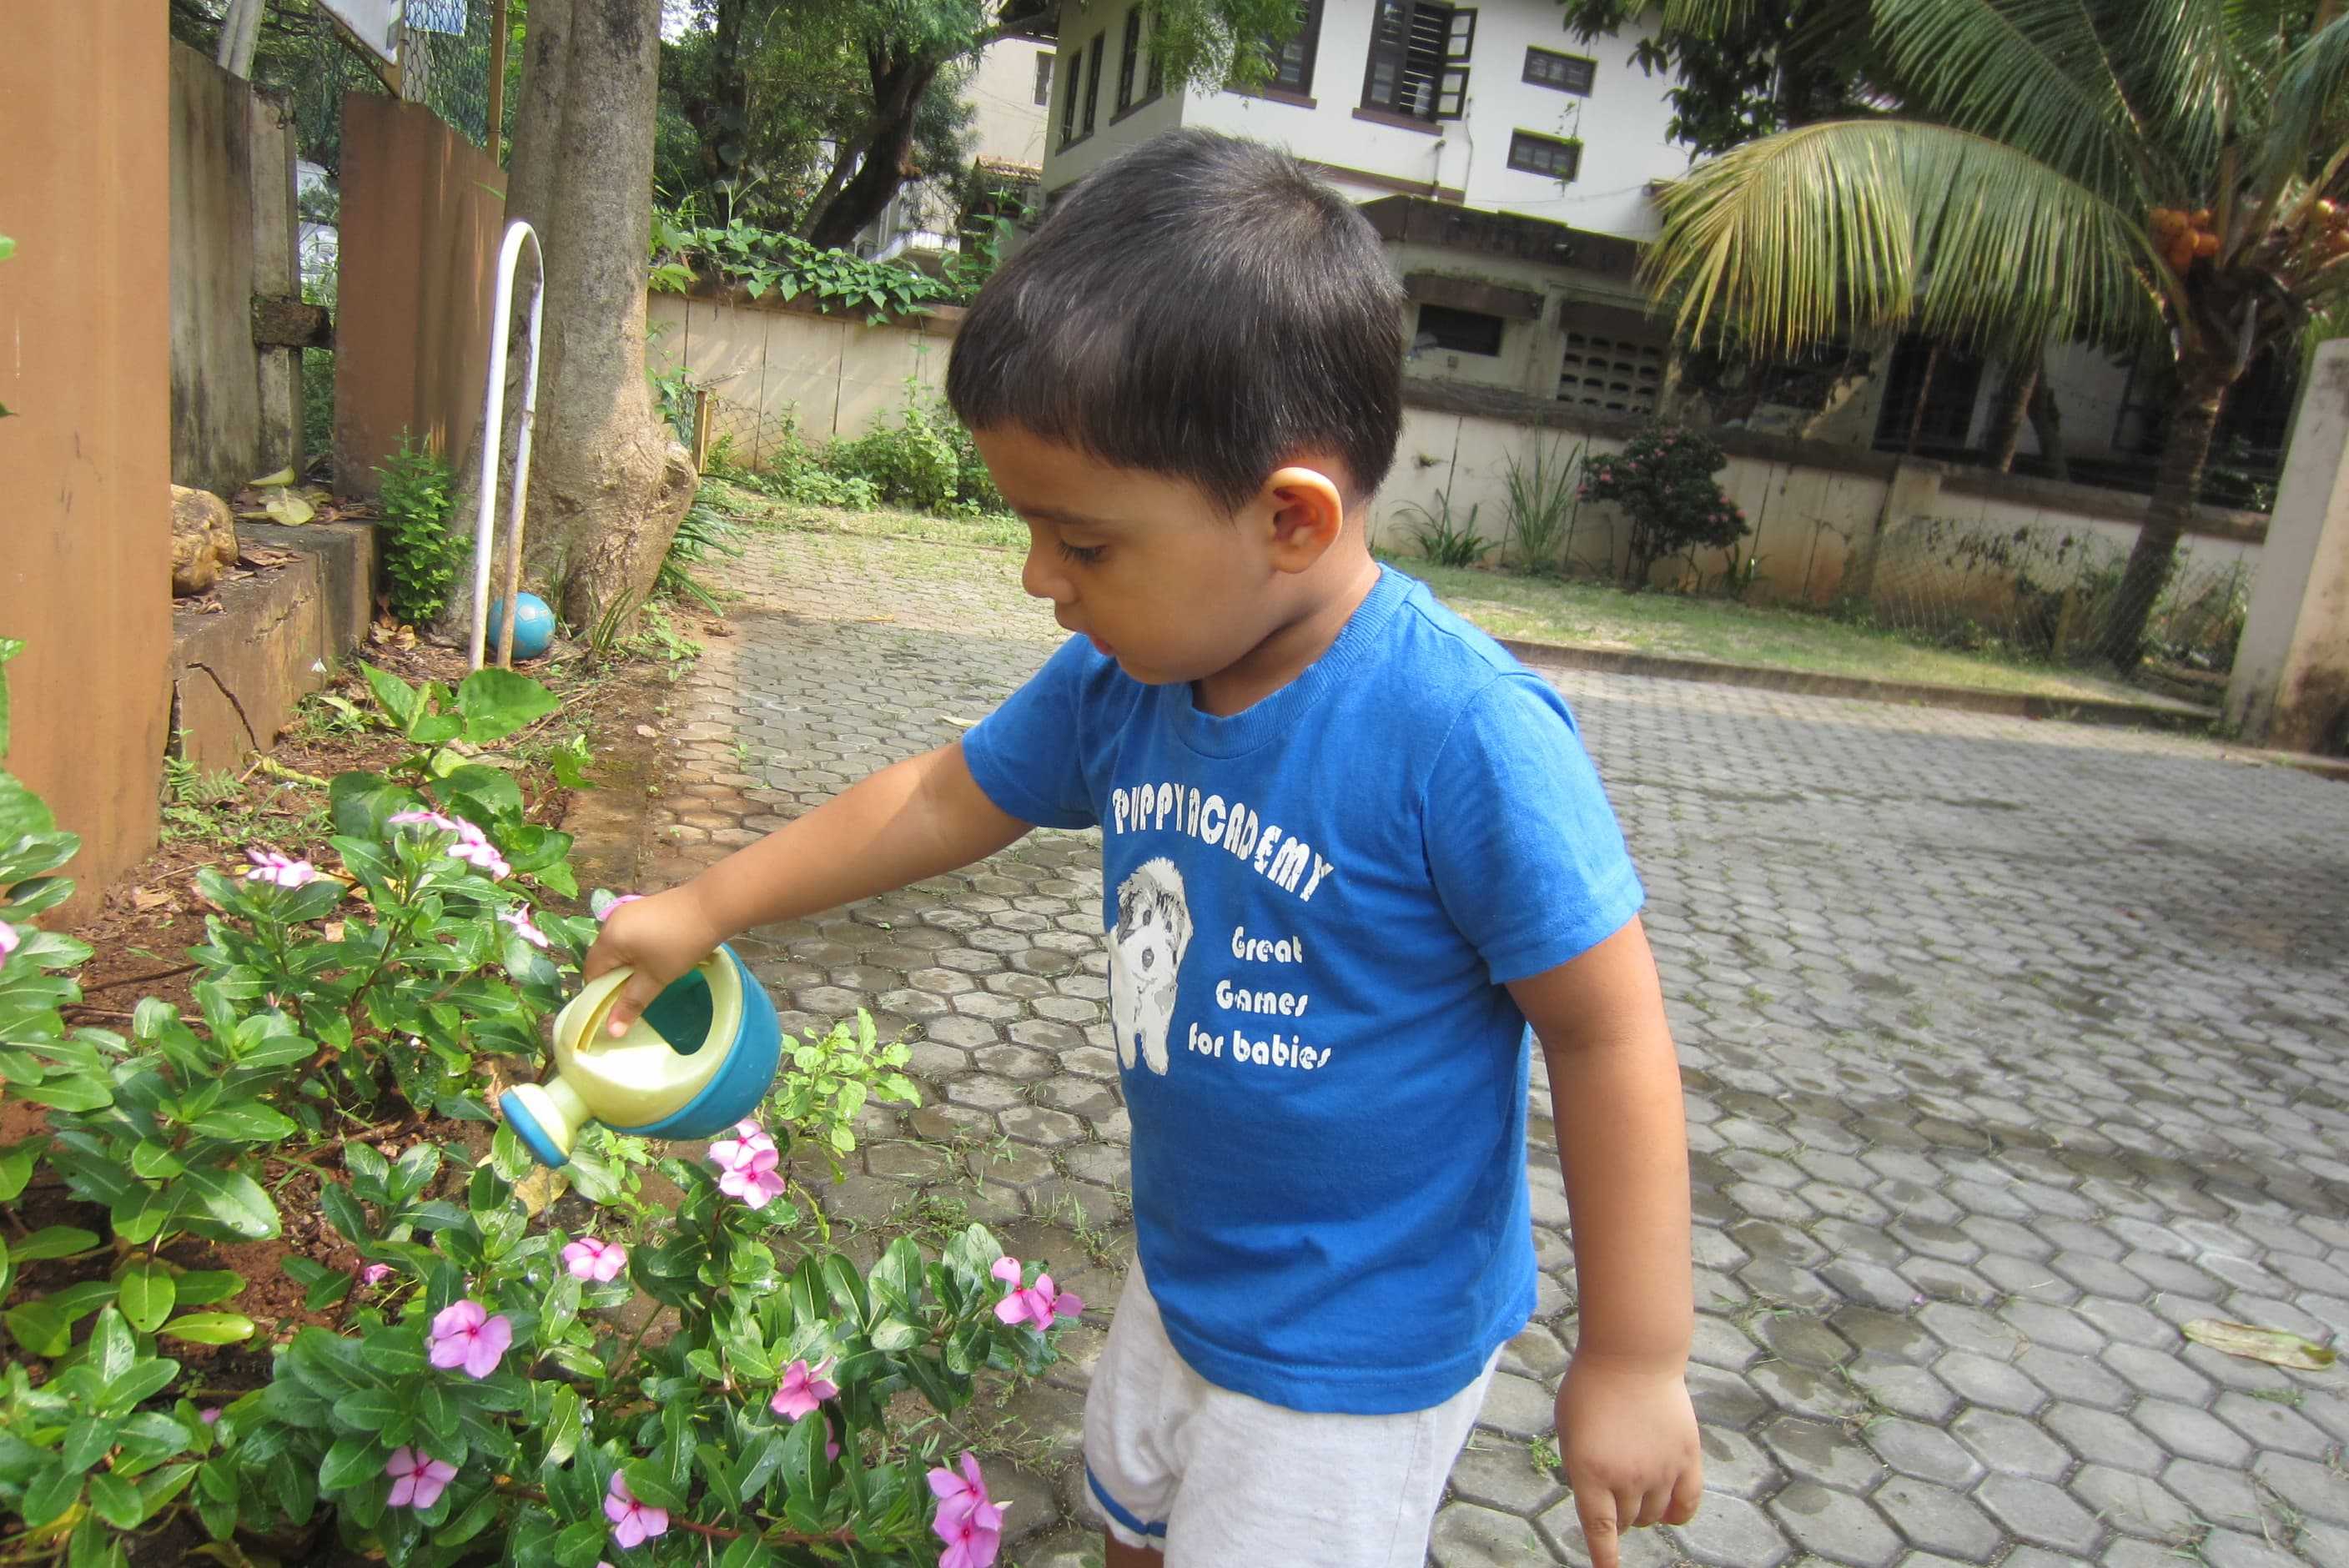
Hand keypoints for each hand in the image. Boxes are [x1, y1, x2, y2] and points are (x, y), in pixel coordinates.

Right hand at [582, 887, 726, 1036]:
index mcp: (608, 938)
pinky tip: (658, 956)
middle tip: (638, 993)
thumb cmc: (681, 944)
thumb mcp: (656, 978)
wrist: (713, 906)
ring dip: (628, 965)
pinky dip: (637, 950)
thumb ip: (631, 1003)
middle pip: (603, 959)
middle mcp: (611, 921)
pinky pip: (631, 935)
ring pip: (618, 947)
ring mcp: (628, 912)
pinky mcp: (643, 908)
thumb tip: (611, 1032)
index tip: (620, 1006)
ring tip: (651, 976)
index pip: (591, 972)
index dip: (600, 993)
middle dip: (616, 979)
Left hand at [1554, 1355, 1701, 1567]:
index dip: (1603, 1558)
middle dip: (1615, 1514)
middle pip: (1624, 1521)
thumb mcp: (1568, 1429)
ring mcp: (1660, 1470)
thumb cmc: (1590, 1388)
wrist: (1632, 1355)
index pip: (1599, 1531)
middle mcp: (1626, 1477)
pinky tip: (1668, 1509)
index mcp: (1589, 1472)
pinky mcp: (1686, 1459)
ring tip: (1635, 1484)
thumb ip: (1581, 1467)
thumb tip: (1598, 1498)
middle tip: (1612, 1489)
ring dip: (1642, 1510)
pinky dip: (1676, 1514)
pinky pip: (1686, 1505)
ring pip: (1652, 1515)